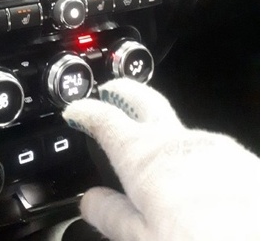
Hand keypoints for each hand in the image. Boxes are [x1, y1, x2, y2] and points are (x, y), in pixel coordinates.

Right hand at [63, 78, 259, 240]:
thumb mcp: (143, 239)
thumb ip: (113, 216)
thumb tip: (90, 202)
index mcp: (143, 155)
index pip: (105, 119)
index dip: (86, 111)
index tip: (76, 110)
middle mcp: (176, 140)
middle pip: (144, 100)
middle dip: (123, 91)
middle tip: (110, 89)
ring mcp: (210, 144)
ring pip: (177, 127)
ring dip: (159, 129)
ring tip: (150, 148)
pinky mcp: (238, 157)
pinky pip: (204, 147)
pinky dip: (189, 153)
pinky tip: (193, 178)